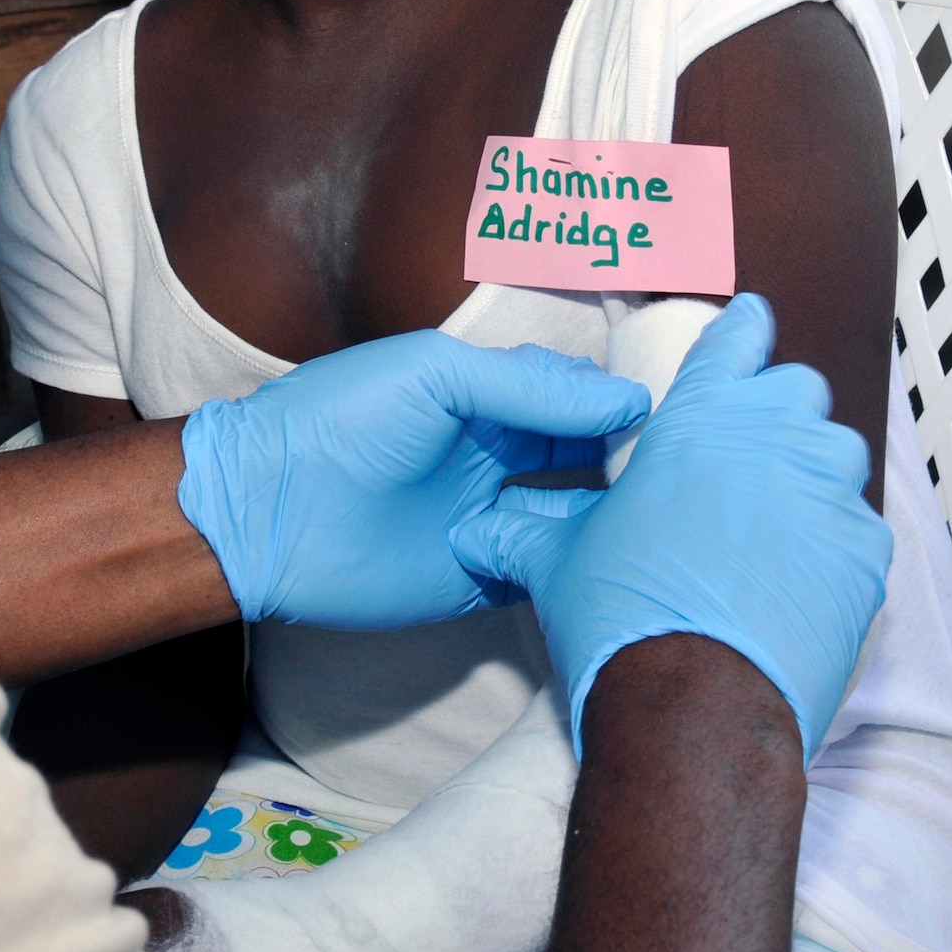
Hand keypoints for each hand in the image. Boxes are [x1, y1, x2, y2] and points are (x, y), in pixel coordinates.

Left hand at [178, 330, 648, 627]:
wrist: (268, 509)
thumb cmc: (340, 421)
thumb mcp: (435, 374)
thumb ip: (526, 386)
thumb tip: (620, 399)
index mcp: (484, 398)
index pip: (572, 396)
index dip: (616, 401)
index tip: (671, 411)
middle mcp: (494, 457)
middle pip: (585, 455)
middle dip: (629, 457)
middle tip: (683, 464)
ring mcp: (490, 518)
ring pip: (575, 514)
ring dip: (614, 512)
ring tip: (663, 510)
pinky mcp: (481, 577)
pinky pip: (545, 570)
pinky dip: (580, 564)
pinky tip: (619, 557)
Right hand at [450, 294, 892, 762]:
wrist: (693, 709)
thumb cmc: (623, 618)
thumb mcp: (557, 564)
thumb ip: (521, 531)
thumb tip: (472, 531)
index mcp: (699, 419)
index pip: (736, 339)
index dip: (741, 331)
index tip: (749, 325)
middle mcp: (775, 438)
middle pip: (797, 390)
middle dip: (773, 411)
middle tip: (739, 454)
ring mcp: (829, 496)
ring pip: (833, 456)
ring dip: (805, 473)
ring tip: (769, 518)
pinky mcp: (863, 556)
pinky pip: (855, 528)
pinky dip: (829, 542)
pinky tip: (795, 577)